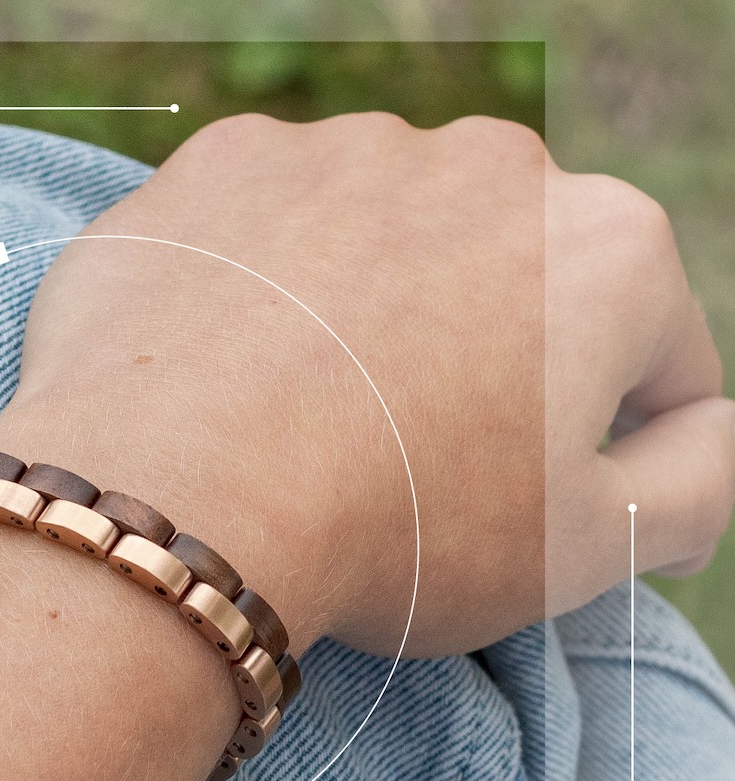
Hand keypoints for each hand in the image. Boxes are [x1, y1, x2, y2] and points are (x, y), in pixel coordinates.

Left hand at [0, 112, 733, 655]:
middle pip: (519, 291)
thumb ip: (692, 480)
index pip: (655, 358)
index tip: (542, 508)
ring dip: (374, 324)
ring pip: (389, 255)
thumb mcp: (591, 547)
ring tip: (313, 426)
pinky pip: (273, 239)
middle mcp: (491, 165)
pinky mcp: (225, 166)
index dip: (613, 451)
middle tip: (414, 473)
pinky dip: (267, 298)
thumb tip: (701, 433)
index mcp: (609, 251)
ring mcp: (346, 150)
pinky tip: (236, 376)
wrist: (180, 496)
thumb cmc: (400, 531)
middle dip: (489, 374)